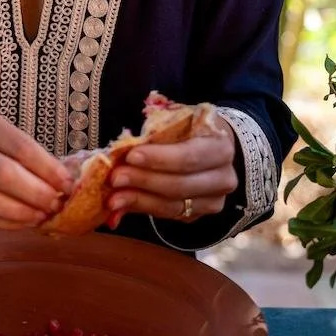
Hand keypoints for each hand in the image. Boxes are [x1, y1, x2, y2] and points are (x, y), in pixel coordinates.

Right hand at [0, 105, 74, 230]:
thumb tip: (63, 179)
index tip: (68, 183)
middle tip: (57, 205)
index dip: (48, 168)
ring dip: (20, 213)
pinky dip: (3, 223)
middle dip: (36, 194)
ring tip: (41, 216)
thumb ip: (23, 151)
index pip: (19, 146)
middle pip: (2, 174)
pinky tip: (21, 223)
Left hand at [106, 118, 237, 225]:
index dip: (159, 158)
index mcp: (221, 147)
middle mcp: (223, 178)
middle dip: (143, 181)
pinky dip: (142, 209)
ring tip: (112, 198)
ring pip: (173, 206)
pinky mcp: (198, 215)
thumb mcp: (178, 119)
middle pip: (180, 185)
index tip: (131, 155)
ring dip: (138, 201)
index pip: (189, 157)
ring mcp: (213, 201)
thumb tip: (124, 146)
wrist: (211, 146)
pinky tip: (121, 205)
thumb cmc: (190, 129)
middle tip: (115, 177)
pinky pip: (167, 215)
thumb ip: (156, 131)